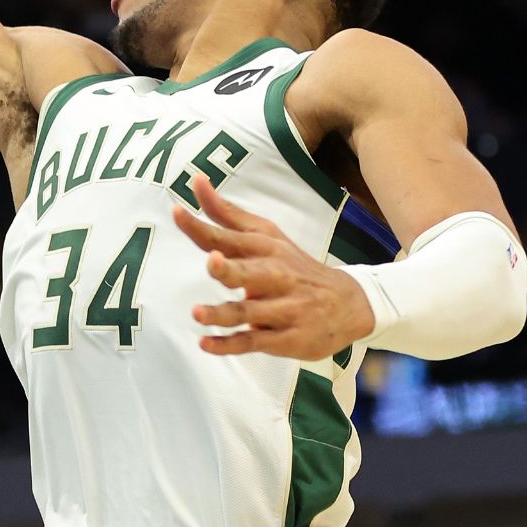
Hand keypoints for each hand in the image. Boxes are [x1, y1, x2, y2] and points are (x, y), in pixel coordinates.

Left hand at [173, 177, 374, 360]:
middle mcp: (275, 277)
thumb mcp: (266, 236)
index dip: (202, 227)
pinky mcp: (286, 338)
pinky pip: (254, 342)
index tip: (177, 212)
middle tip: (212, 262)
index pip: (229, 237)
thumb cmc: (294, 266)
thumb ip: (227, 213)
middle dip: (230, 269)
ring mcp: (282, 309)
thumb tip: (197, 181)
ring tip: (198, 313)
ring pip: (249, 312)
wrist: (349, 303)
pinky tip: (206, 344)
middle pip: (249, 273)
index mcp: (266, 250)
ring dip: (223, 313)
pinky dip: (230, 345)